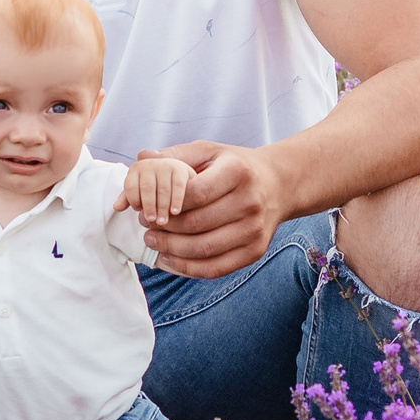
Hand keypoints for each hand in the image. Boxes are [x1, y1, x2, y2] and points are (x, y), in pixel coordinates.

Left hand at [117, 155, 194, 228]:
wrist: (176, 171)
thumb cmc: (154, 184)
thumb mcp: (139, 190)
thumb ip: (128, 198)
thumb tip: (116, 207)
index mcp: (136, 169)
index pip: (131, 186)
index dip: (133, 200)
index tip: (139, 211)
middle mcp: (149, 164)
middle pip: (147, 188)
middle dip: (149, 206)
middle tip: (152, 220)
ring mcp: (165, 165)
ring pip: (163, 190)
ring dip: (162, 207)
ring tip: (162, 221)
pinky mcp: (180, 169)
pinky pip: (177, 187)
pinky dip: (176, 200)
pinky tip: (175, 212)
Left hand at [135, 141, 288, 278]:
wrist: (278, 184)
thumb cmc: (235, 167)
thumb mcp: (208, 152)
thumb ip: (175, 155)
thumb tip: (142, 158)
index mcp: (237, 172)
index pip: (194, 193)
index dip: (166, 203)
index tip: (147, 206)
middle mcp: (250, 202)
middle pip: (196, 224)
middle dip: (163, 228)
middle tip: (145, 225)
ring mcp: (254, 230)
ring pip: (203, 249)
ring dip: (171, 249)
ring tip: (152, 241)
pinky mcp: (255, 251)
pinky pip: (216, 268)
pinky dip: (188, 268)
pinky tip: (169, 259)